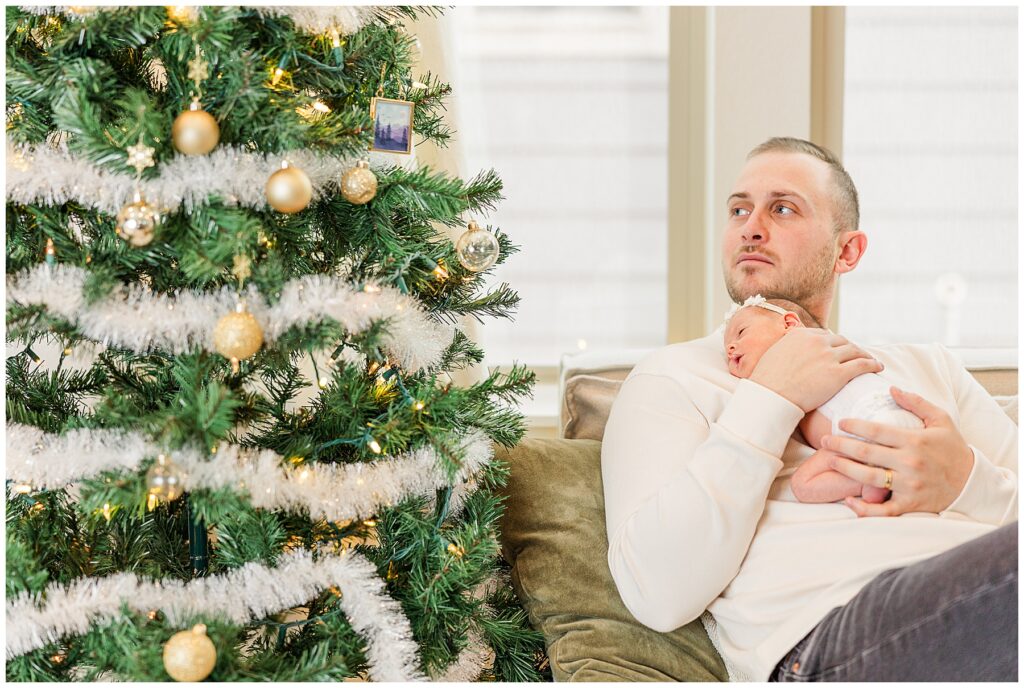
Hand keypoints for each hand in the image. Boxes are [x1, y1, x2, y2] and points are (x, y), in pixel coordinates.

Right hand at [748, 328, 883, 411]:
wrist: (770, 397)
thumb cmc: (766, 382)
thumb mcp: (773, 355)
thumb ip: (786, 349)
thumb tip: (788, 352)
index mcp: (799, 335)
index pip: (823, 335)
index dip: (833, 343)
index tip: (838, 349)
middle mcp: (816, 341)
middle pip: (841, 341)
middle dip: (851, 347)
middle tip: (857, 355)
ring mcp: (828, 356)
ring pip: (855, 350)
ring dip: (865, 354)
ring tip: (871, 361)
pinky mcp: (838, 373)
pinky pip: (862, 364)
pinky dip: (872, 364)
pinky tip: (878, 368)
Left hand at [821, 386, 974, 516]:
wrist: (971, 482)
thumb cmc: (952, 448)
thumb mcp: (941, 419)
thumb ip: (916, 402)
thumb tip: (891, 389)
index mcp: (915, 441)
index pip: (877, 431)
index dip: (855, 426)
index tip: (840, 422)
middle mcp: (910, 463)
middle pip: (867, 454)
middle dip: (841, 445)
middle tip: (823, 440)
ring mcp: (909, 486)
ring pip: (869, 478)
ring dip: (845, 469)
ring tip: (829, 460)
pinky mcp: (910, 505)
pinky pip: (882, 510)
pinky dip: (864, 508)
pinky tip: (848, 500)